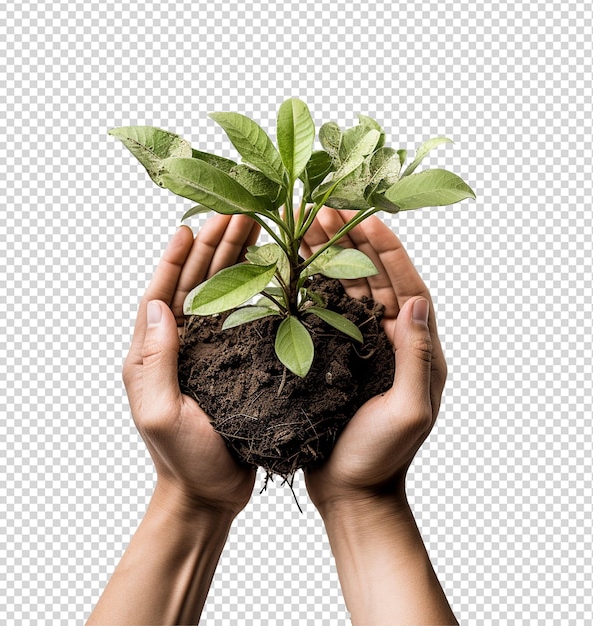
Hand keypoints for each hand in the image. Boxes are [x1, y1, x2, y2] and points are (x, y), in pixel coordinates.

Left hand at [122, 214, 259, 514]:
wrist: (209, 493)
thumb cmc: (182, 458)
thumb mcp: (160, 412)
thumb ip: (155, 361)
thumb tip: (158, 303)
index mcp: (154, 353)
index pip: (161, 294)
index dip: (174, 259)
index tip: (188, 226)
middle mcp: (182, 346)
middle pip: (196, 285)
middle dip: (213, 248)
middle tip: (236, 214)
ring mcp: (211, 353)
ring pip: (223, 295)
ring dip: (236, 261)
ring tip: (254, 230)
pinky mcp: (237, 363)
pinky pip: (246, 319)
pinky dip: (257, 292)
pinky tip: (272, 272)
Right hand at [300, 208, 447, 511]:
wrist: (351, 489)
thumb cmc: (382, 457)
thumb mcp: (408, 411)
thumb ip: (418, 358)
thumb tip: (419, 302)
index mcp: (417, 348)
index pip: (406, 285)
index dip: (387, 249)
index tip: (365, 216)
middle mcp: (390, 339)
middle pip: (371, 278)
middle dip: (349, 241)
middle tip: (323, 210)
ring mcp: (359, 345)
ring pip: (344, 289)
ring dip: (326, 256)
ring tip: (303, 225)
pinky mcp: (331, 354)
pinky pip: (322, 312)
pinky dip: (309, 286)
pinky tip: (291, 263)